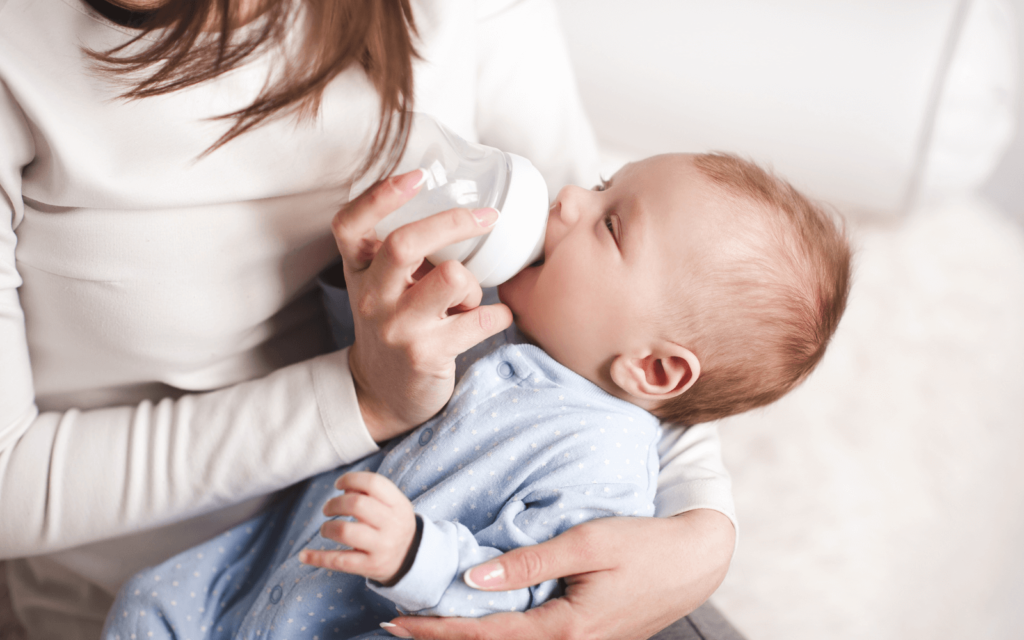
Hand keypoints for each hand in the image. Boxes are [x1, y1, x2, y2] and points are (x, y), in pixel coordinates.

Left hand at [299, 471, 416, 584]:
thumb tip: (345, 487)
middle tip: (327, 509)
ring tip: (326, 529)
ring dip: (327, 527)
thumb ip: (370, 493)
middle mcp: (393, 525)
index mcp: (399, 505)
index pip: (373, 483)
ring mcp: (382, 547)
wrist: (410, 560)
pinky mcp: (370, 566)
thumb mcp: (392, 506)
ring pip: (345, 531)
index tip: (338, 485)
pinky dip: (317, 558)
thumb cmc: (393, 525)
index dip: (351, 479)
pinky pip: (339, 561)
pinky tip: (304, 555)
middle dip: (334, 503)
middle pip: (356, 504)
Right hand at [332, 168, 513, 440]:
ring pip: (452, 278)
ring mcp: (398, 327)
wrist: (384, 391)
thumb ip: (403, 250)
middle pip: (404, 244)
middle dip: (452, 223)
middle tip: (486, 217)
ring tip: (470, 300)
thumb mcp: (382, 284)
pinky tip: (493, 319)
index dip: (380, 196)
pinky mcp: (427, 354)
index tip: (417, 176)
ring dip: (474, 285)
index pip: (350, 225)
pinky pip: (481, 320)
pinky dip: (498, 315)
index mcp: (359, 270)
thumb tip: (460, 205)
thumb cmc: (394, 322)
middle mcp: (372, 297)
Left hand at [383, 510, 735, 639]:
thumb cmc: (644, 546)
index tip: (398, 621)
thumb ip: (529, 563)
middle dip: (442, 639)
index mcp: (566, 629)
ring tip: (427, 625)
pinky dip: (498, 633)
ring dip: (469, 637)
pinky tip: (479, 619)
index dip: (438, 631)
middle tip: (396, 626)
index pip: (486, 635)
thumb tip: (474, 580)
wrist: (694, 560)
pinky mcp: (586, 638)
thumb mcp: (585, 543)